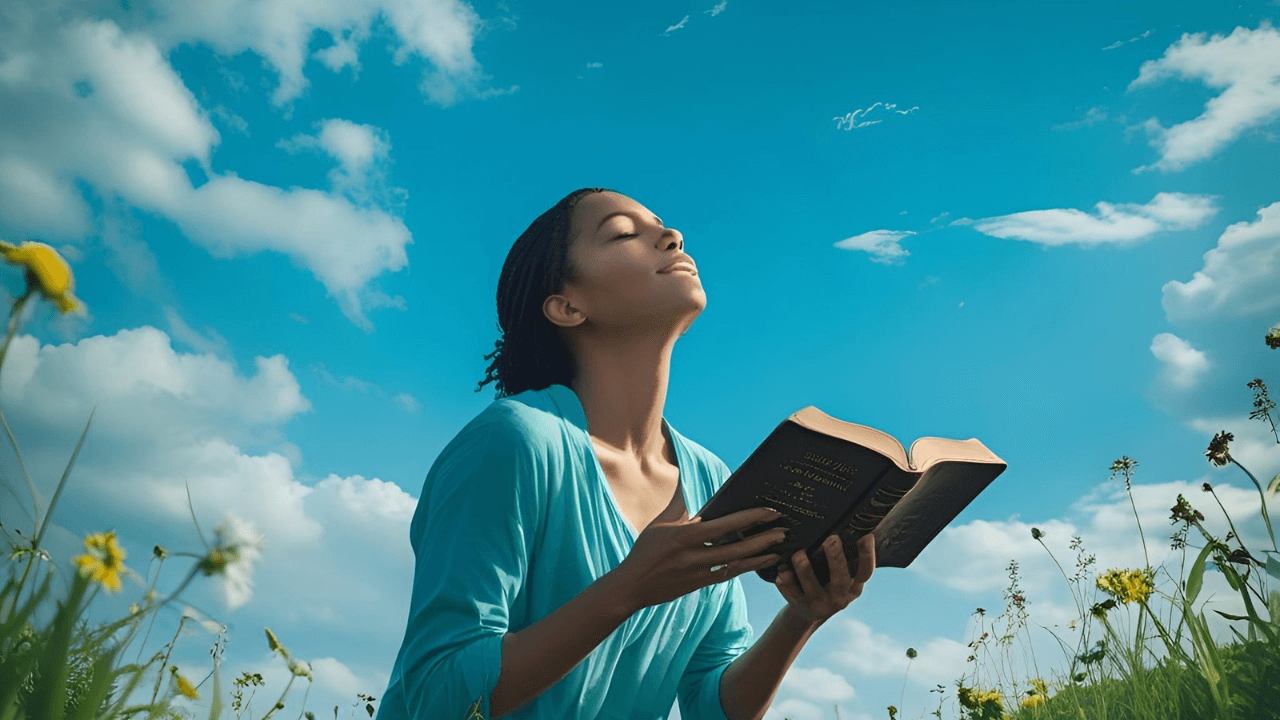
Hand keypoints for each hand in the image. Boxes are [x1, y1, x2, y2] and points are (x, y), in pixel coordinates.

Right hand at [612, 507, 787, 611]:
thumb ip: (678, 504)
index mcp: (686, 536)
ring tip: (779, 549)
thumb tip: (687, 481)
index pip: (726, 524)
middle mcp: (695, 555)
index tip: (770, 512)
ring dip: (760, 556)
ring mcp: (699, 572)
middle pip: (738, 547)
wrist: (632, 586)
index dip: (751, 518)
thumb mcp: (660, 524)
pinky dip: (745, 569)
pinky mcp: (700, 585)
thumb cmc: (645, 550)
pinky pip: (728, 575)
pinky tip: (759, 563)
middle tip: (784, 531)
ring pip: (737, 564)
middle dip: (763, 539)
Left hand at [773, 534, 875, 625]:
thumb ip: (849, 558)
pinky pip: (788, 586)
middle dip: (835, 556)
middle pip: (839, 578)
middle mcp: (838, 598)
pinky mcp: (798, 604)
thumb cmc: (829, 584)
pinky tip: (782, 565)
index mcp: (854, 587)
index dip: (867, 555)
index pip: (865, 572)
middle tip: (831, 538)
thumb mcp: (844, 577)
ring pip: (808, 580)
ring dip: (802, 563)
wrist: (808, 614)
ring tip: (799, 552)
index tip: (867, 535)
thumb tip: (860, 525)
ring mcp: (818, 602)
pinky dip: (784, 574)